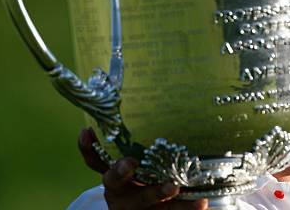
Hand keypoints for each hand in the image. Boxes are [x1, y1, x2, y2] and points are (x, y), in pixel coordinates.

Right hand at [78, 128, 207, 209]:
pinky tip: (202, 201)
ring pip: (144, 200)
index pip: (94, 158)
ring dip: (158, 192)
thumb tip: (149, 90)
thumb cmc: (145, 172)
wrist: (147, 209)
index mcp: (112, 172)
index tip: (88, 131)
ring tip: (173, 186)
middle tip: (129, 162)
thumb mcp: (136, 155)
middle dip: (120, 171)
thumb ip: (138, 136)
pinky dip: (187, 207)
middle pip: (113, 181)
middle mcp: (120, 190)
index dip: (88, 147)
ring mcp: (138, 206)